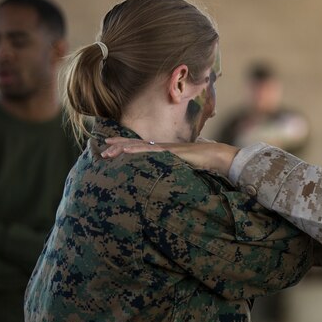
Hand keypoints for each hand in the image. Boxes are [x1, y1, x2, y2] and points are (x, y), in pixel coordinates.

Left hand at [102, 137, 238, 176]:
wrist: (218, 157)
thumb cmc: (205, 163)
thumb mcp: (185, 167)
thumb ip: (175, 169)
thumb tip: (170, 177)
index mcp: (165, 150)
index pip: (141, 146)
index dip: (126, 146)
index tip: (112, 149)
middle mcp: (163, 147)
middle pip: (136, 144)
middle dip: (119, 146)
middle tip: (102, 149)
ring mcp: (166, 148)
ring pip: (140, 146)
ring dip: (122, 148)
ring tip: (108, 150)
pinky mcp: (171, 152)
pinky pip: (151, 151)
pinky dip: (137, 150)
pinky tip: (126, 151)